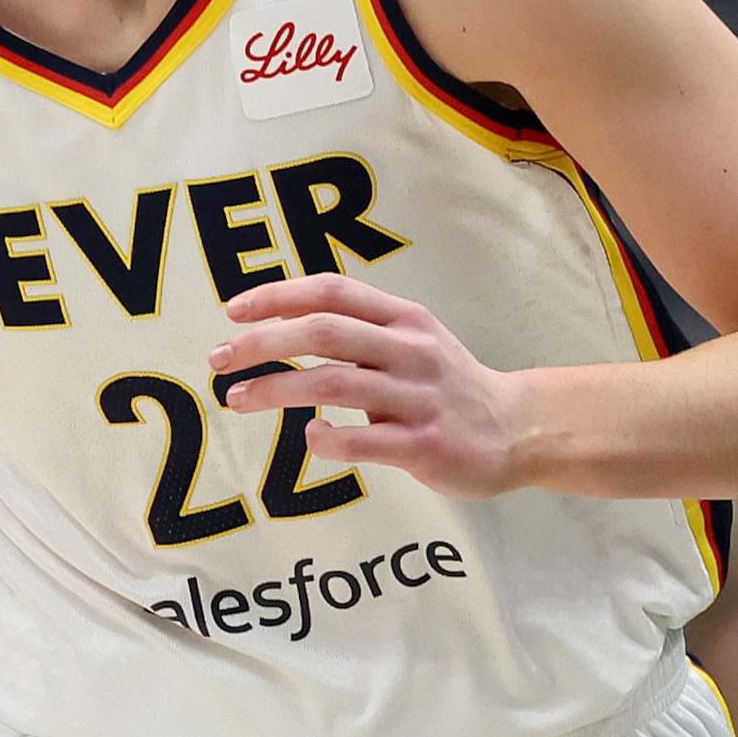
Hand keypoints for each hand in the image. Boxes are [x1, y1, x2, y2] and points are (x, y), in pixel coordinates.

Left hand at [208, 274, 532, 499]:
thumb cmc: (447, 385)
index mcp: (403, 318)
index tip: (234, 311)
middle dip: (261, 343)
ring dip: (275, 389)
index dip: (277, 296)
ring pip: (332, 383)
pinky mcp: (424, 445)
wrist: (518, 430)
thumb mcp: (411, 340)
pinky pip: (360, 439)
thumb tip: (279, 324)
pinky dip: (324, 437)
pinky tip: (310, 437)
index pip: (331, 291)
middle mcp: (410, 350)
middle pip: (322, 332)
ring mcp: (418, 398)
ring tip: (237, 398)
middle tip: (218, 359)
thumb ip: (358, 330)